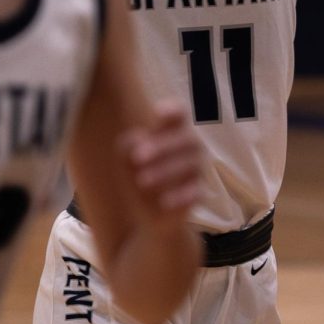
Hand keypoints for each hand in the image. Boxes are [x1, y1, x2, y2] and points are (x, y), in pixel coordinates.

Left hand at [121, 102, 203, 229]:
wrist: (146, 213)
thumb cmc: (137, 175)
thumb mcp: (126, 161)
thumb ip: (128, 147)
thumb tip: (137, 138)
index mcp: (172, 131)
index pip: (179, 115)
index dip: (173, 110)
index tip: (157, 113)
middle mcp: (190, 147)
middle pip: (187, 139)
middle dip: (162, 146)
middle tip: (137, 157)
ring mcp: (196, 170)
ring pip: (191, 165)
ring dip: (166, 171)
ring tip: (142, 180)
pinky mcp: (197, 194)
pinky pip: (195, 192)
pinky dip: (181, 196)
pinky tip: (163, 201)